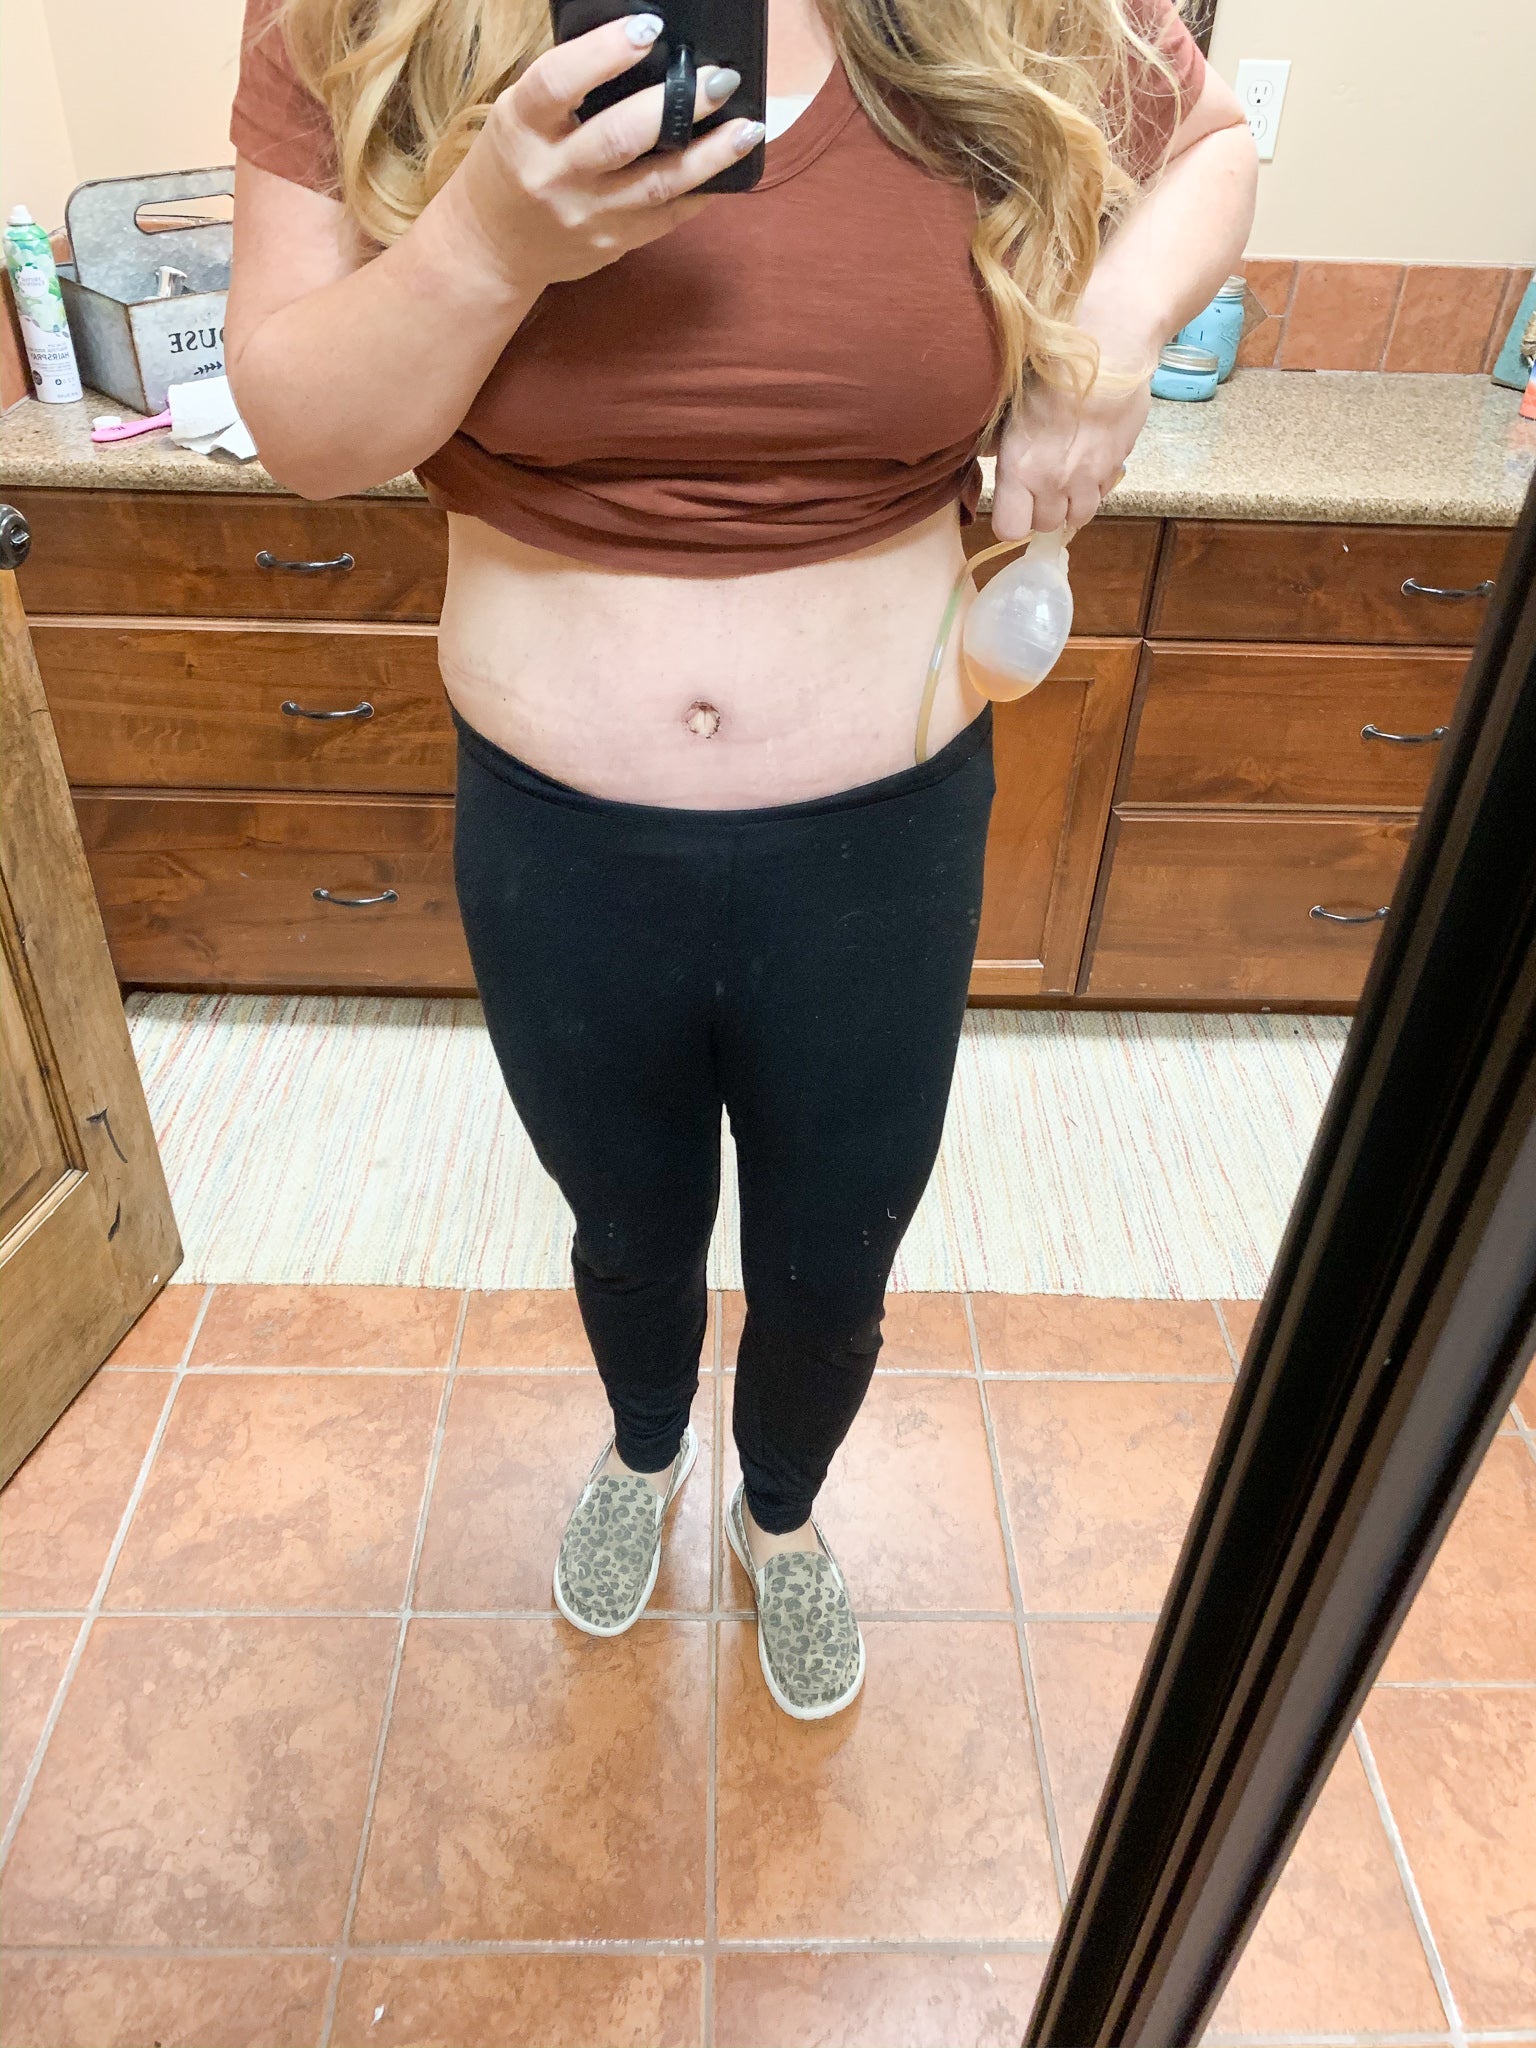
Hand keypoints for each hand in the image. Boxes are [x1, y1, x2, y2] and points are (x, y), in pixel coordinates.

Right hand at [442, 13, 760, 292]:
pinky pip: (665, 218)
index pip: (559, 82)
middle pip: (620, 137)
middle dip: (679, 104)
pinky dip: (699, 191)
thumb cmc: (514, 162)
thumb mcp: (522, 117)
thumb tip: (646, 52)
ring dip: (710, 156)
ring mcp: (585, 214)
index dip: (604, 52)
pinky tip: (726, 170)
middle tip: (722, 79)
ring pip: (656, 184)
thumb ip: (571, 91)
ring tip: (747, 128)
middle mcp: (552, 174)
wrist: (492, 247)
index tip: (649, 29)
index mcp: (522, 127)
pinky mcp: (610, 244)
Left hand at [990, 370, 1149, 538]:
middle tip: (1041, 481)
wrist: (1108, 346)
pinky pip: (1104, 492)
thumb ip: (1001, 441)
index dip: (1012, 519)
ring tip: (1067, 476)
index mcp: (1021, 469)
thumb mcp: (1012, 404)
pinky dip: (1095, 485)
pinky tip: (1090, 458)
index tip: (1013, 502)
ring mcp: (1090, 477)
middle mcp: (1055, 482)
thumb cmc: (1051, 368)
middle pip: (1046, 525)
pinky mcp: (1118, 464)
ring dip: (1071, 503)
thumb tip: (995, 455)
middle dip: (1042, 510)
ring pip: (1080, 516)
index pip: (1010, 529)